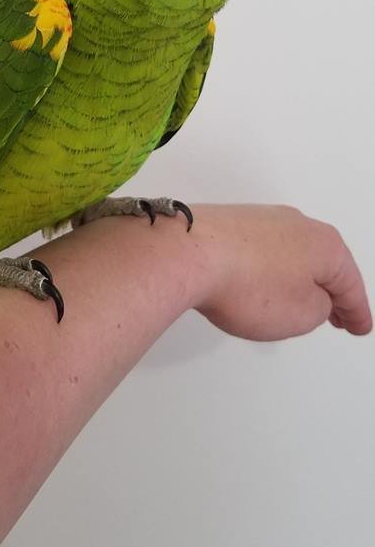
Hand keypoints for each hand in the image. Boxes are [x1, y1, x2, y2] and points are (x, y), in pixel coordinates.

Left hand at [191, 205, 371, 339]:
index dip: (356, 311)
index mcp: (324, 244)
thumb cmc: (246, 283)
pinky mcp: (232, 223)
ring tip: (297, 304)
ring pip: (291, 254)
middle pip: (323, 263)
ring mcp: (262, 220)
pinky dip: (268, 271)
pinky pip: (261, 251)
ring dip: (297, 280)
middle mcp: (297, 224)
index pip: (349, 283)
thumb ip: (318, 309)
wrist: (188, 252)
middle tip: (338, 315)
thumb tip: (311, 297)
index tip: (359, 326)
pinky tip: (260, 287)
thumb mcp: (301, 315)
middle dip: (331, 291)